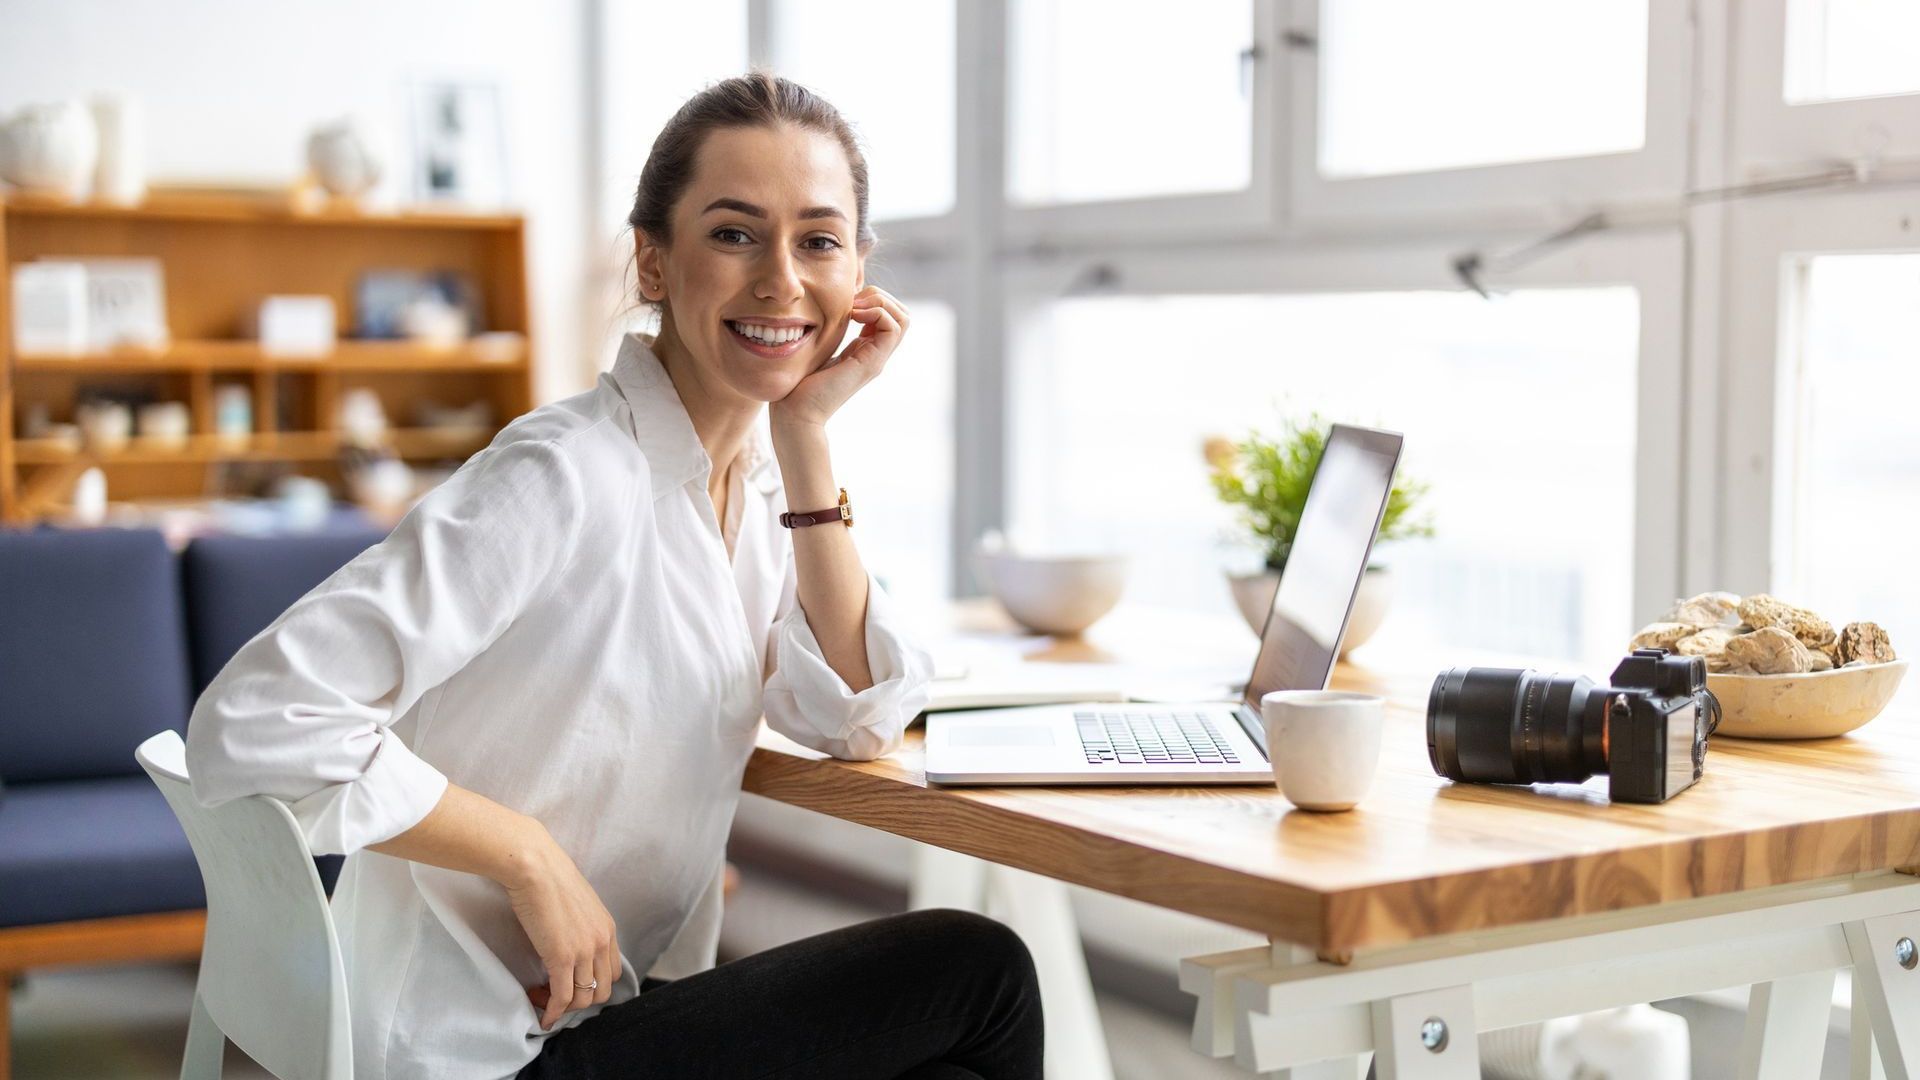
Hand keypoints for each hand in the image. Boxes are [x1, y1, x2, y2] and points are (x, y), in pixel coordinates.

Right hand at [502, 833, 619, 1030]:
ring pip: (584, 998)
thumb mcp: (576, 902)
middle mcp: (602, 942)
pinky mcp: (562, 958)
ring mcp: (585, 951)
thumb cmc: (548, 877)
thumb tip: (565, 938)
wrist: (535, 866)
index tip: (571, 984)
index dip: (593, 985)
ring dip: (563, 1008)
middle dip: (580, 1000)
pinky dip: (553, 1013)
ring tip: (542, 999)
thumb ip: (579, 924)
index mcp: (607, 928)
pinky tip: (543, 1017)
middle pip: (603, 990)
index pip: (613, 971)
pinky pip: (562, 998)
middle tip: (555, 995)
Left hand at [768, 286, 909, 431]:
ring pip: (903, 318)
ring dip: (880, 302)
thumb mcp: (817, 348)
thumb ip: (829, 332)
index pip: (888, 314)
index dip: (872, 298)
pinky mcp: (872, 363)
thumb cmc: (798, 383)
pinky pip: (893, 327)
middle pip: (901, 314)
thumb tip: (833, 311)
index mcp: (864, 349)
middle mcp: (875, 354)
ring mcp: (876, 359)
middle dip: (879, 296)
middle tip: (852, 302)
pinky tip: (853, 316)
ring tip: (854, 309)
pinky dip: (877, 312)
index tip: (846, 302)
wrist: (796, 412)